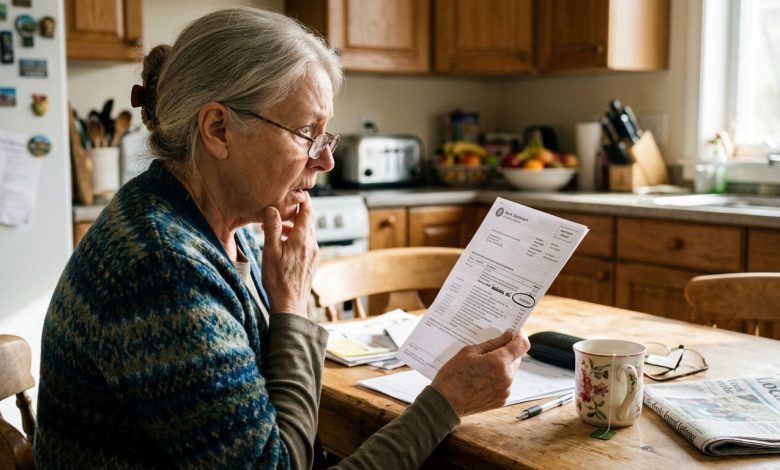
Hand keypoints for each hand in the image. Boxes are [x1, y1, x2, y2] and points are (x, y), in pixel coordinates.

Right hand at [261, 195, 318, 316]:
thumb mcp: (270, 251)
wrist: (290, 304)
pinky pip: (306, 245)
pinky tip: (283, 248)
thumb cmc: (277, 279)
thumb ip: (272, 227)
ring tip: (275, 232)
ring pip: (305, 234)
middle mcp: (312, 244)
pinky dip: (296, 240)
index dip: (302, 199)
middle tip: (277, 213)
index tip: (295, 192)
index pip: (307, 210)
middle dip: (293, 214)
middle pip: (306, 221)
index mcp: (302, 238)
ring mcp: (314, 254)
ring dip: (292, 229)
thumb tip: (272, 208)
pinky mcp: (312, 264)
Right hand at [431, 330, 529, 416]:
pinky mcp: (501, 400)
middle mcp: (506, 377)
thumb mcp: (468, 352)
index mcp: (498, 362)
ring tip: (482, 366)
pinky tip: (482, 378)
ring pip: (510, 371)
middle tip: (491, 349)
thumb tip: (507, 336)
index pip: (521, 345)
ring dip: (501, 365)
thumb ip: (492, 343)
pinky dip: (497, 378)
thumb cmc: (453, 375)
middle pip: (516, 358)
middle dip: (507, 351)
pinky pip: (504, 383)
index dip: (520, 336)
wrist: (446, 403)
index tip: (515, 332)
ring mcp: (505, 390)